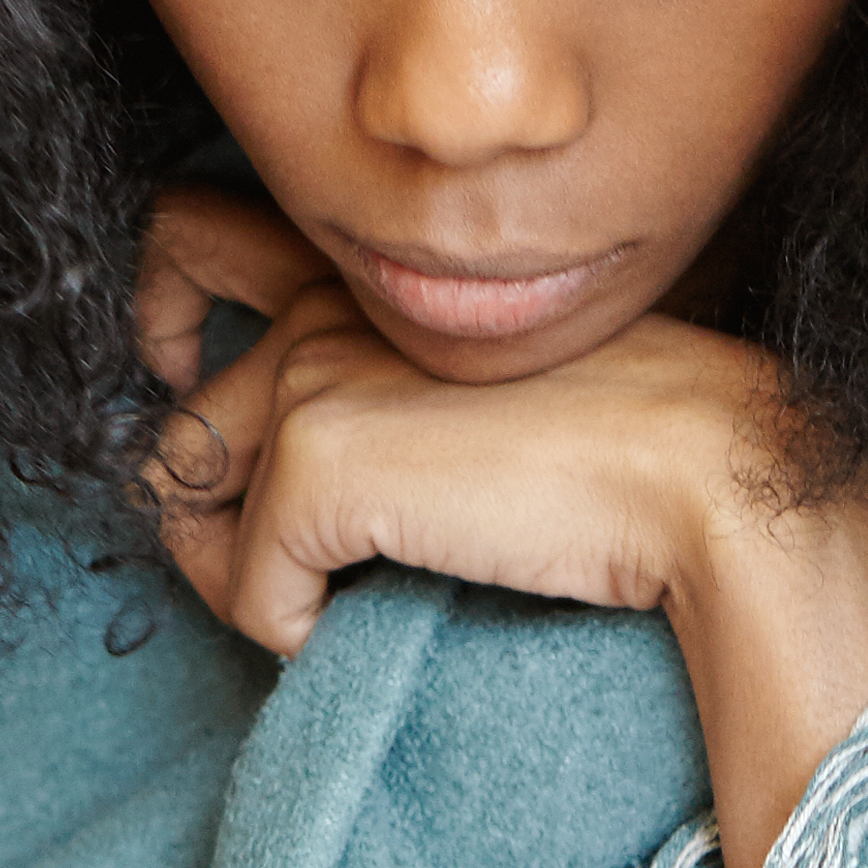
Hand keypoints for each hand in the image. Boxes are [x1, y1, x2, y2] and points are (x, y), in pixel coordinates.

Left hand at [136, 188, 867, 867]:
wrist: (704, 474)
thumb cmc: (627, 447)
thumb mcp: (478, 391)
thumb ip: (379, 388)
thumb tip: (285, 487)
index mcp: (365, 261)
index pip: (193, 236)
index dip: (163, 309)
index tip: (185, 371)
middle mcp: (323, 295)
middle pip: (174, 410)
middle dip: (194, 502)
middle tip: (254, 558)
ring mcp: (312, 374)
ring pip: (190, 502)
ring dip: (242, 576)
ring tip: (329, 600)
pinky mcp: (319, 462)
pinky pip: (252, 593)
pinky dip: (299, 631)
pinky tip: (380, 617)